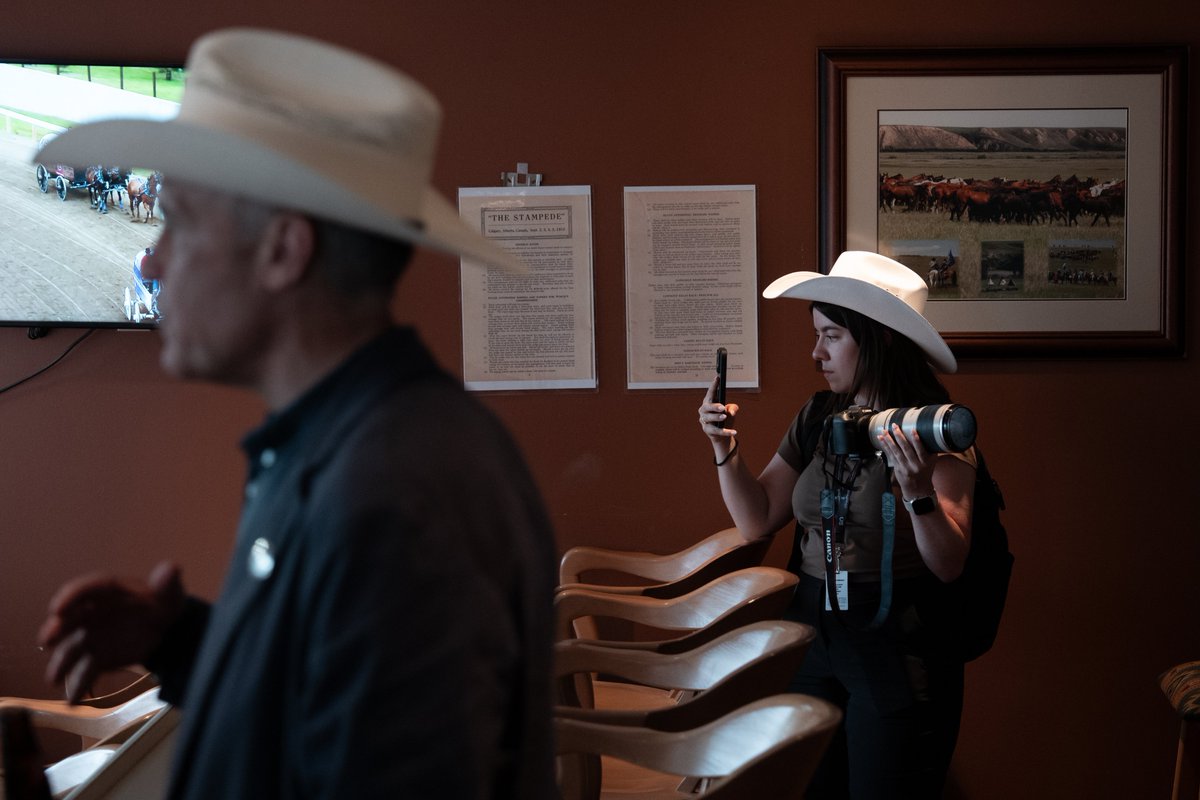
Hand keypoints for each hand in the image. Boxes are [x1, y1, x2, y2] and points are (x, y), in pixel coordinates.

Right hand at [38, 561, 186, 702]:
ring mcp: (91, 638)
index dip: (69, 598)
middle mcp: (91, 614)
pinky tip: (73, 700)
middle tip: (47, 641)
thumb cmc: (162, 604)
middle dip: (56, 630)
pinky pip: (84, 673)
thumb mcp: (169, 592)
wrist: (167, 629)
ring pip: (71, 650)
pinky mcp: (96, 659)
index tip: (57, 609)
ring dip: (61, 664)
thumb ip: (167, 582)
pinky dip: (78, 686)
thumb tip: (171, 568)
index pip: (84, 590)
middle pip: (68, 621)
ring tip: (54, 678)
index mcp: (107, 592)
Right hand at [698, 375, 737, 439]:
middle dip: (714, 406)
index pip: (711, 393)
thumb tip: (731, 412)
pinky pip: (717, 431)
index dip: (713, 385)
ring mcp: (704, 421)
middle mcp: (704, 411)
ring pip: (709, 418)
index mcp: (709, 402)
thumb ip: (733, 408)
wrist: (721, 436)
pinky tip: (734, 431)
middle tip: (722, 407)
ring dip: (717, 417)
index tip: (718, 377)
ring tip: (725, 416)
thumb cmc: (725, 419)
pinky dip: (726, 431)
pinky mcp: (708, 430)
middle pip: (707, 407)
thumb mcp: (730, 411)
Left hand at [877, 423, 935, 501]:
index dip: (916, 440)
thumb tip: (930, 434)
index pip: (920, 450)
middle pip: (906, 449)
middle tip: (895, 426)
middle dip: (900, 437)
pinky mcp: (897, 468)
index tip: (912, 429)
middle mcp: (914, 465)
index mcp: (925, 463)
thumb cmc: (926, 471)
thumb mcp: (931, 462)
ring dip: (889, 440)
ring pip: (896, 452)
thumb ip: (930, 450)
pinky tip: (881, 439)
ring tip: (884, 431)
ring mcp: (905, 467)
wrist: (918, 488)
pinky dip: (885, 446)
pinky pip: (891, 455)